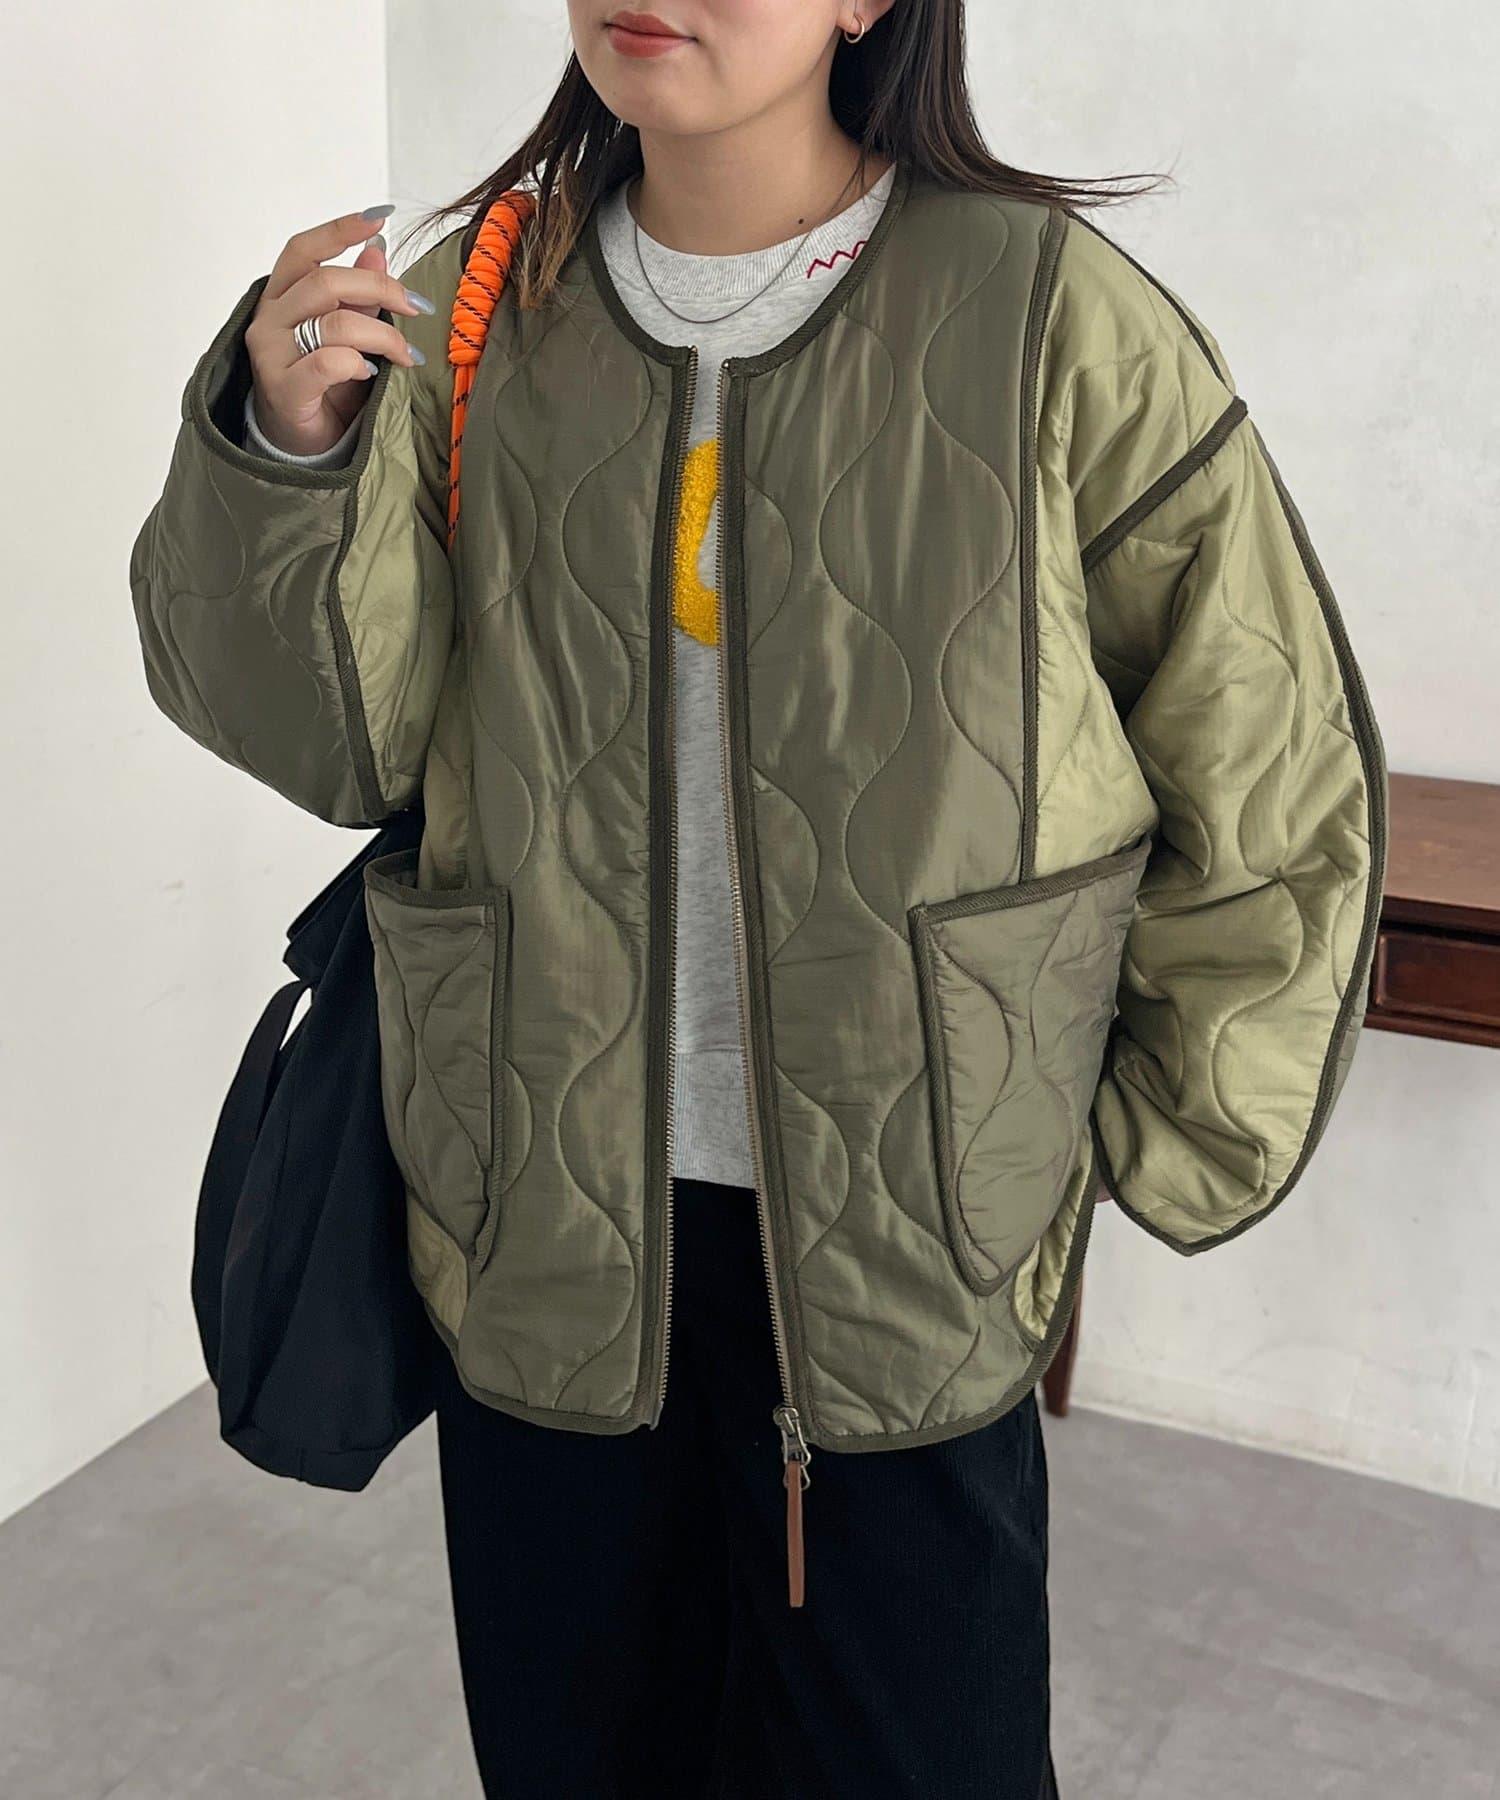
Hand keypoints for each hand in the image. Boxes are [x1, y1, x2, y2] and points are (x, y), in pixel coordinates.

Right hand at [244, 205, 434, 455]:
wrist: (299, 443)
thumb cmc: (323, 386)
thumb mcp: (346, 333)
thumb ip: (358, 295)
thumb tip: (377, 250)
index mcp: (281, 296)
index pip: (303, 250)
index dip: (339, 230)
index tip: (380, 218)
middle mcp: (270, 318)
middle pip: (326, 281)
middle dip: (381, 290)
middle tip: (417, 308)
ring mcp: (271, 353)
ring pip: (335, 323)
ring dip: (383, 336)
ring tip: (406, 355)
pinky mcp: (284, 389)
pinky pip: (327, 363)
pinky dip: (357, 364)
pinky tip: (369, 372)